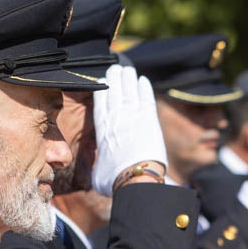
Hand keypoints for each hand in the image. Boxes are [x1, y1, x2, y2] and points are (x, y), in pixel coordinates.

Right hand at [91, 64, 167, 195]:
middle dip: (114, 79)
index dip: (102, 90)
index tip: (102, 80)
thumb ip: (98, 165)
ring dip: (128, 79)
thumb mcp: (97, 174)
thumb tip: (97, 169)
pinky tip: (143, 80)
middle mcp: (116, 119)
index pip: (100, 103)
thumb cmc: (115, 180)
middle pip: (114, 93)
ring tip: (127, 69)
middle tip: (115, 68)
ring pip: (130, 91)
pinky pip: (146, 98)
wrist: (136, 178)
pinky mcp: (150, 119)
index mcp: (102, 129)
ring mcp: (134, 116)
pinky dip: (144, 88)